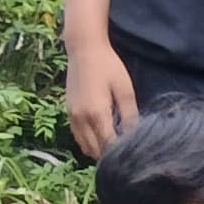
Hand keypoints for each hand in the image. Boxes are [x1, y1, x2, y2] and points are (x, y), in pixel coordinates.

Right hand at [64, 38, 140, 158]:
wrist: (84, 48)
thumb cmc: (108, 66)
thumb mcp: (125, 91)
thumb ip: (130, 116)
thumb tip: (135, 138)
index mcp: (97, 114)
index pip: (109, 146)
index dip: (122, 154)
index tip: (134, 155)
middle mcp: (81, 119)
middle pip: (96, 151)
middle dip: (111, 155)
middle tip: (126, 152)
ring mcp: (72, 116)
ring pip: (85, 147)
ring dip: (99, 150)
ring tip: (115, 144)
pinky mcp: (68, 112)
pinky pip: (78, 137)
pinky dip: (89, 142)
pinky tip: (102, 136)